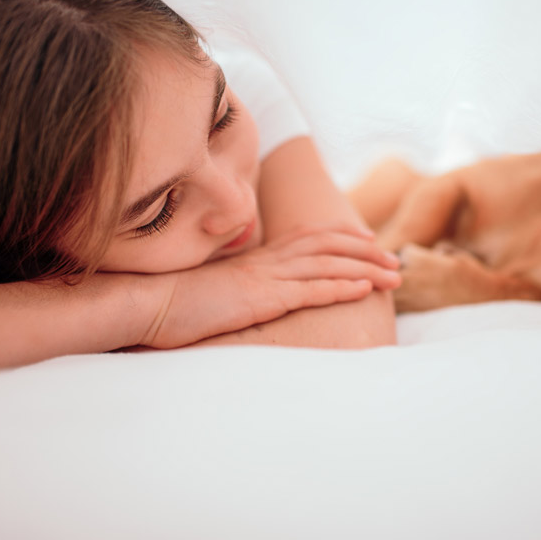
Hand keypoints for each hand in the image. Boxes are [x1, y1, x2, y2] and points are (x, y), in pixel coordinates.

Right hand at [140, 224, 400, 347]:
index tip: (367, 241)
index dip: (341, 237)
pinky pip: (310, 290)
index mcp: (255, 258)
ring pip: (328, 266)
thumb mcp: (213, 289)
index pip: (308, 238)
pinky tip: (364, 289)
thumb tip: (246, 293)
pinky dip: (341, 287)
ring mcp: (265, 277)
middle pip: (327, 246)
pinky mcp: (262, 297)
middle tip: (394, 260)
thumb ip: (235, 285)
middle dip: (366, 252)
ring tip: (394, 276)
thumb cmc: (172, 300)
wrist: (146, 302)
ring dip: (366, 270)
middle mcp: (265, 261)